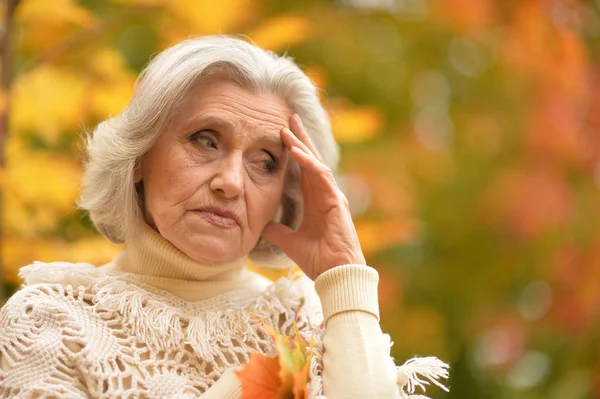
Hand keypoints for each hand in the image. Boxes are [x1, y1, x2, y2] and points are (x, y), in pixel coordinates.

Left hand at [261, 115, 365, 279]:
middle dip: (300, 138)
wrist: (334, 274)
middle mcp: (325, 194)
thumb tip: (261, 224)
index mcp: (315, 200)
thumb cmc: (317, 259)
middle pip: (311, 159)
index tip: (283, 133)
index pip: (303, 169)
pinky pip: (321, 176)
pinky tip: (296, 151)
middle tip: (289, 117)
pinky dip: (308, 163)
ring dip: (301, 145)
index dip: (294, 150)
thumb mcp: (289, 241)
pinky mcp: (335, 201)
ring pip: (315, 163)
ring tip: (288, 128)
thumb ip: (277, 231)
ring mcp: (332, 196)